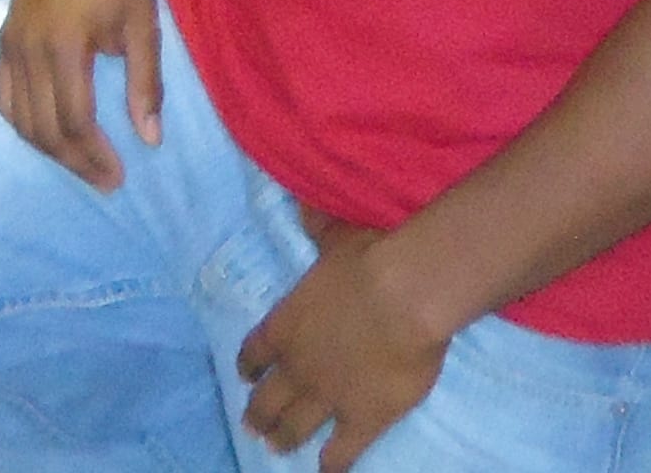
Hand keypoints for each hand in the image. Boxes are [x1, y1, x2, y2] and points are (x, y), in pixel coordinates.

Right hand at [0, 0, 159, 189]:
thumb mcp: (143, 26)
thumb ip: (145, 83)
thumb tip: (150, 139)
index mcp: (64, 43)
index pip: (73, 119)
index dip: (94, 155)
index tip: (119, 177)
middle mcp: (27, 47)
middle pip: (42, 126)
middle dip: (74, 161)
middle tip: (104, 181)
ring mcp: (9, 42)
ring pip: (18, 117)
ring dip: (48, 149)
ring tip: (80, 162)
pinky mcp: (2, 39)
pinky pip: (2, 96)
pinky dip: (22, 123)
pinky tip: (46, 134)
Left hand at [239, 219, 456, 472]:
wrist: (405, 295)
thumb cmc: (369, 259)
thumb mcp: (334, 236)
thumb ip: (315, 227)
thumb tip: (302, 204)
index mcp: (284, 325)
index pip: (255, 352)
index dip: (248, 366)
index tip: (245, 376)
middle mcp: (297, 367)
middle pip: (267, 399)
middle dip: (258, 413)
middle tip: (252, 425)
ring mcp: (327, 398)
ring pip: (295, 428)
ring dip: (283, 439)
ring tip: (276, 447)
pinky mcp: (362, 420)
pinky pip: (342, 452)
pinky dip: (331, 466)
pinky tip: (326, 472)